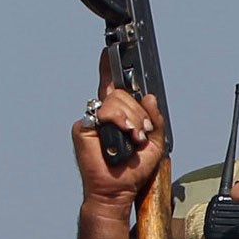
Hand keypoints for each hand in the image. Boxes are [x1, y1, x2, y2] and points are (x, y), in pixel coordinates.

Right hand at [73, 55, 162, 210]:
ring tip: (134, 138)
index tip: (109, 50)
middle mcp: (104, 115)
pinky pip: (105, 112)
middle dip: (139, 113)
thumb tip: (150, 97)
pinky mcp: (83, 127)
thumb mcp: (155, 143)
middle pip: (124, 94)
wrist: (118, 188)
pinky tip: (125, 135)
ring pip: (116, 100)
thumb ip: (155, 120)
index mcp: (119, 116)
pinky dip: (120, 122)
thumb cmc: (133, 170)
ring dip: (132, 119)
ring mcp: (93, 120)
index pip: (114, 88)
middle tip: (141, 133)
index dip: (109, 69)